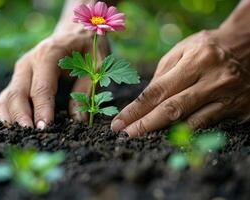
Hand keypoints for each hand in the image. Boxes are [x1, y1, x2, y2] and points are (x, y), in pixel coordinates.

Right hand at [0, 27, 109, 128]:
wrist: (74, 32)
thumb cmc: (87, 48)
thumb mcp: (96, 64)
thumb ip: (86, 89)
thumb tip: (78, 120)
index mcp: (48, 54)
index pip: (41, 87)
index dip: (42, 110)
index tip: (45, 129)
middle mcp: (29, 62)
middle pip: (17, 94)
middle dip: (21, 118)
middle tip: (30, 137)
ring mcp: (20, 71)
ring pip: (7, 97)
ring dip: (9, 118)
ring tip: (18, 138)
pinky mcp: (18, 79)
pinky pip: (6, 98)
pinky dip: (6, 114)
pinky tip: (12, 129)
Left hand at [111, 29, 249, 136]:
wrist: (247, 46)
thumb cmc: (206, 48)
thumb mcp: (182, 51)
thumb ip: (162, 76)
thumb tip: (144, 102)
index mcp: (195, 61)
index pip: (158, 91)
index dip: (136, 110)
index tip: (119, 122)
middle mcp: (212, 80)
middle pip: (173, 109)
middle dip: (146, 125)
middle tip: (126, 135)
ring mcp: (227, 97)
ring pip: (191, 122)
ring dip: (164, 133)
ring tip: (143, 138)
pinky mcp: (238, 109)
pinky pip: (208, 125)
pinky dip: (187, 133)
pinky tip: (171, 137)